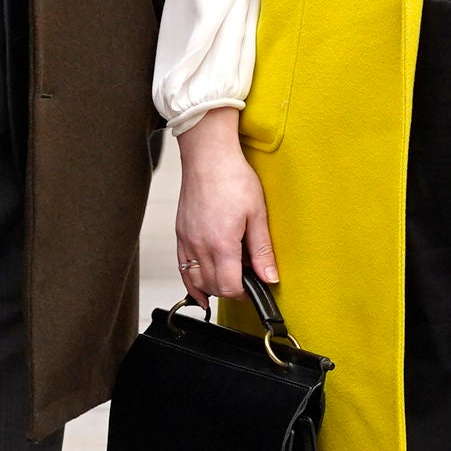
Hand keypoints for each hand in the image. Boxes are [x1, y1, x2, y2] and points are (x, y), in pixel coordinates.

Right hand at [172, 109, 277, 299]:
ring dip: (211, 287)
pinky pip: (182, 267)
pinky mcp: (180, 234)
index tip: (254, 287)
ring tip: (227, 280)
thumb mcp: (257, 214)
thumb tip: (269, 277)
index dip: (244, 293)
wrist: (208, 157)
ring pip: (194, 280)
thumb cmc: (232, 178)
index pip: (229, 287)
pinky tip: (200, 286)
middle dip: (230, 290)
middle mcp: (200, 246)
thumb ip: (262, 250)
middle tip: (245, 280)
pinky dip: (191, 280)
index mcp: (221, 244)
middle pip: (212, 287)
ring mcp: (187, 240)